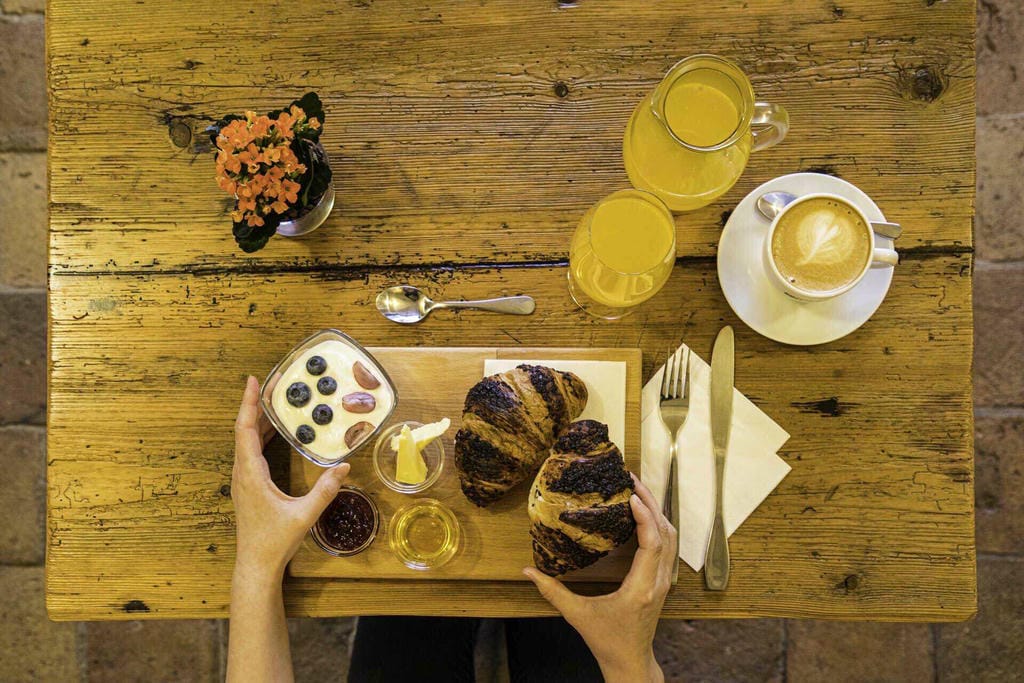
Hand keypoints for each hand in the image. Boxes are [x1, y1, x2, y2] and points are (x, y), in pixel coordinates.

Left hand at [232, 376, 349, 583]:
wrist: (256, 566)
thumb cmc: (274, 542)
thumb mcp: (304, 515)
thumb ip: (324, 490)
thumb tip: (345, 465)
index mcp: (249, 473)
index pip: (245, 429)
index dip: (249, 403)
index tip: (254, 380)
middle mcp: (242, 472)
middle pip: (245, 429)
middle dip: (258, 404)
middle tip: (275, 383)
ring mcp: (243, 479)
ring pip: (247, 440)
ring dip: (260, 419)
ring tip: (277, 400)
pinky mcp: (248, 486)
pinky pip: (251, 451)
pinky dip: (261, 435)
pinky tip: (276, 431)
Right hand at [523, 475, 674, 682]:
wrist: (630, 661)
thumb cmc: (606, 639)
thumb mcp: (576, 614)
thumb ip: (551, 591)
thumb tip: (526, 571)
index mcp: (640, 588)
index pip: (652, 543)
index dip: (644, 517)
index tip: (631, 497)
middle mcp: (657, 582)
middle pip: (666, 534)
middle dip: (652, 504)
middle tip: (633, 481)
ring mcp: (663, 581)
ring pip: (671, 538)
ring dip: (658, 512)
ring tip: (639, 490)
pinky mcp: (662, 581)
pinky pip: (668, 547)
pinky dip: (659, 525)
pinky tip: (645, 514)